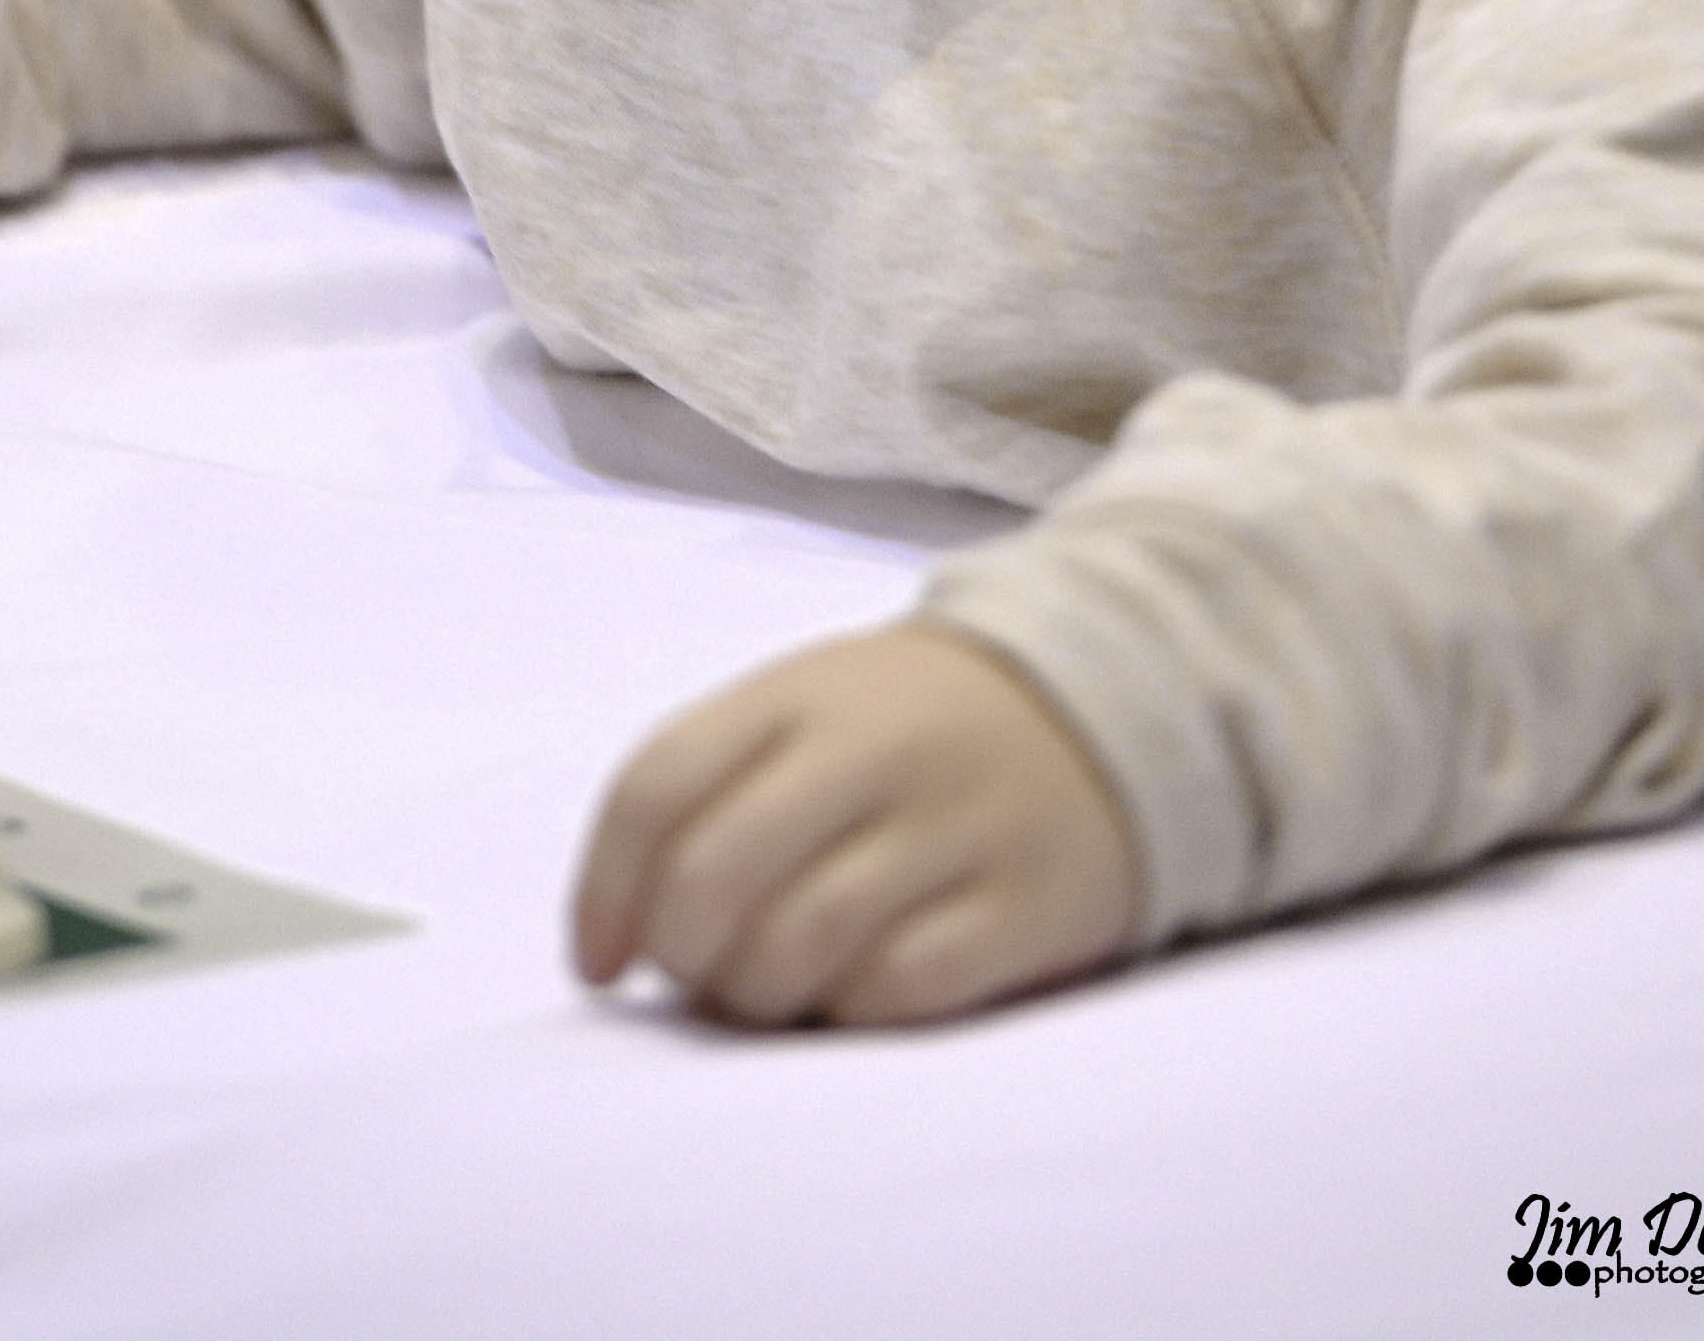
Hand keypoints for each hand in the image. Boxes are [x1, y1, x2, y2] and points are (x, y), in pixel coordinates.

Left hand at [570, 620, 1137, 1028]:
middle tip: (698, 978)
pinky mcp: (1022, 905)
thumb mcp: (811, 708)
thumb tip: (628, 936)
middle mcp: (872, 750)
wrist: (1104, 705)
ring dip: (757, 996)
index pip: (656, 786)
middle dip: (681, 956)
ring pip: (798, 943)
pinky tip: (855, 993)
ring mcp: (953, 826)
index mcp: (799, 693)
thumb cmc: (912, 728)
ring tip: (771, 993)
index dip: (601, 890)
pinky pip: (899, 988)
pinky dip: (851, 1010)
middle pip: (714, 877)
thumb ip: (716, 788)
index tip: (600, 961)